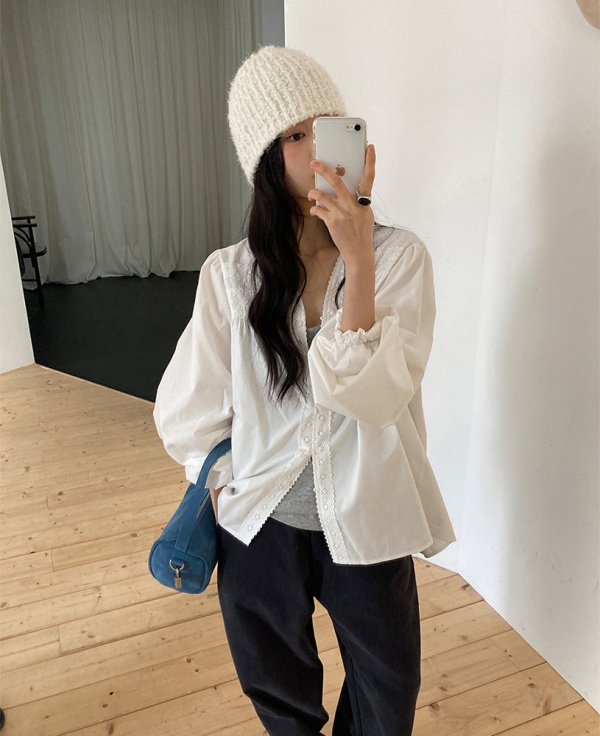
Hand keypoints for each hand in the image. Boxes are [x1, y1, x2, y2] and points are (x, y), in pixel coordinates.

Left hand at [308, 144, 376, 264]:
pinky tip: (315, 210)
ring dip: (313, 193)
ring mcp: (341, 214)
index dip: (370, 162)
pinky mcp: (332, 222)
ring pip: (322, 196)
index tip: (370, 148)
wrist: (359, 252)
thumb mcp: (365, 215)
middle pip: (337, 182)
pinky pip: (318, 210)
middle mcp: (352, 206)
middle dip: (324, 170)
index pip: (369, 178)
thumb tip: (349, 189)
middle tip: (314, 162)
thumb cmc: (362, 233)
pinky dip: (315, 208)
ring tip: (311, 194)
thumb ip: (358, 201)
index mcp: (364, 202)